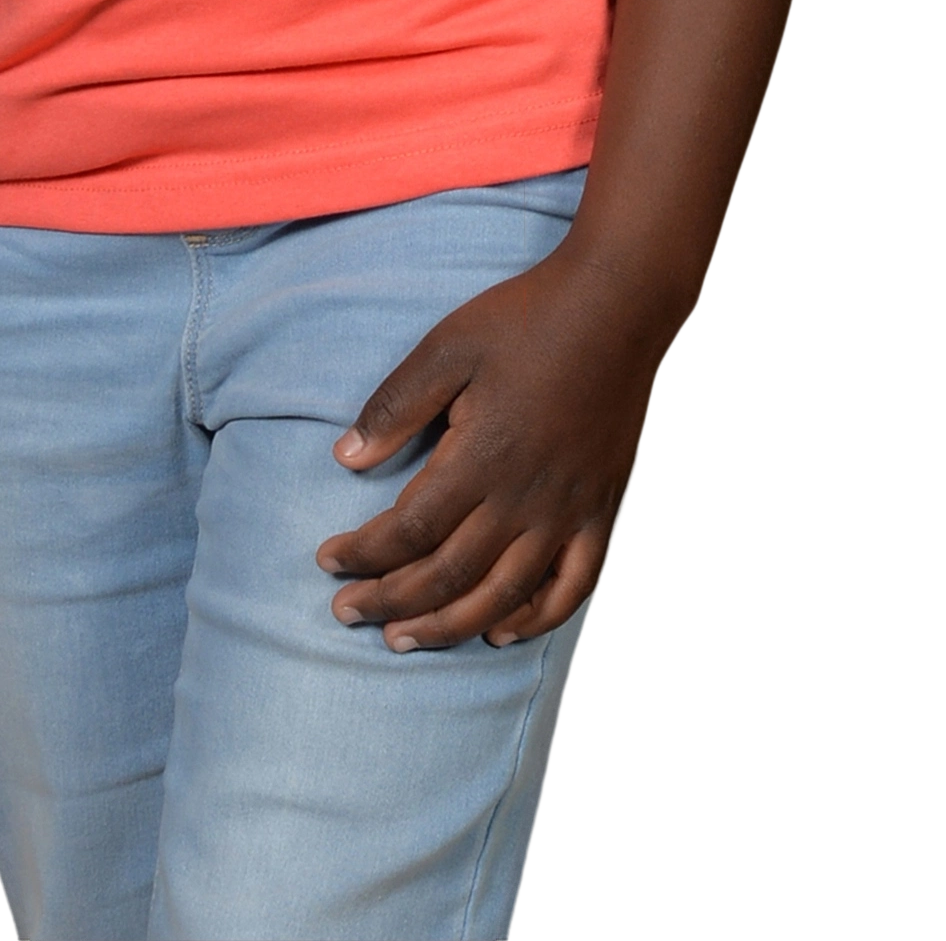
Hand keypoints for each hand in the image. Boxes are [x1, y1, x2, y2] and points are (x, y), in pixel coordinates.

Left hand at [315, 251, 678, 651]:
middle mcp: (524, 498)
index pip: (409, 529)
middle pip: (448, 574)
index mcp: (481, 457)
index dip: (363, 553)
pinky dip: (534, 620)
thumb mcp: (447, 347)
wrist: (618, 304)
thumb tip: (345, 458)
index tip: (327, 561)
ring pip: (502, 595)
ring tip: (404, 640)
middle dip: (390, 600)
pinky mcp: (599, 510)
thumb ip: (396, 406)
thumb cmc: (527, 318)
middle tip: (347, 612)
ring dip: (448, 626)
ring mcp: (567, 511)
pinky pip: (571, 588)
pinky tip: (500, 632)